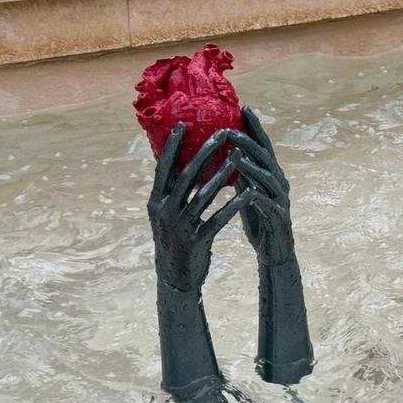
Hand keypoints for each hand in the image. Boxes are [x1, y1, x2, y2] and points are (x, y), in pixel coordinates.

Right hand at [148, 123, 255, 291]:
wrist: (175, 277)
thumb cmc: (175, 240)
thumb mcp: (166, 215)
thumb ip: (172, 192)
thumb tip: (181, 164)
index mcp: (156, 202)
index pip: (163, 168)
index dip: (171, 147)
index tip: (182, 125)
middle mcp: (164, 211)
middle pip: (186, 176)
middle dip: (204, 153)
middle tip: (221, 134)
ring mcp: (179, 226)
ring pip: (204, 195)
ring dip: (222, 174)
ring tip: (237, 157)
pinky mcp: (196, 240)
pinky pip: (217, 219)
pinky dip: (232, 206)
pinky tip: (246, 196)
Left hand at [233, 107, 295, 265]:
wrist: (275, 250)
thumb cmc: (260, 220)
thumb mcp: (248, 192)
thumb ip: (242, 173)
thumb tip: (227, 151)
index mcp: (271, 175)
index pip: (263, 146)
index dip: (254, 127)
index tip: (244, 107)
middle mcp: (279, 183)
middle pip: (266, 157)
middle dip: (250, 141)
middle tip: (231, 129)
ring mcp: (280, 200)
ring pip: (268, 179)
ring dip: (252, 166)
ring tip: (235, 155)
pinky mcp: (278, 219)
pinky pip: (268, 205)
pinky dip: (258, 197)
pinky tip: (247, 192)